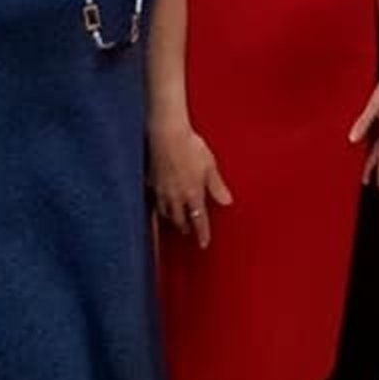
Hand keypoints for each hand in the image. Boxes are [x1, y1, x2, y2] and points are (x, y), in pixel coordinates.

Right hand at [149, 121, 232, 246]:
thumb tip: (227, 202)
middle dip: (185, 227)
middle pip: (180, 220)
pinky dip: (158, 208)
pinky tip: (159, 205)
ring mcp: (161, 191)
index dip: (202, 233)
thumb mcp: (210, 165)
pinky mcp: (150, 183)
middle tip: (188, 231)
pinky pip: (153, 202)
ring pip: (165, 214)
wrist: (166, 135)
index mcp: (193, 194)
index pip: (199, 220)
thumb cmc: (190, 147)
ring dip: (171, 220)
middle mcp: (176, 197)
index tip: (203, 244)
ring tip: (175, 221)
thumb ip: (217, 186)